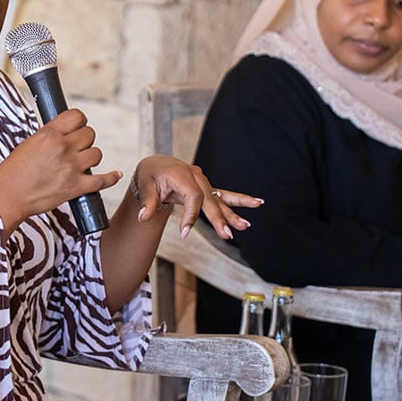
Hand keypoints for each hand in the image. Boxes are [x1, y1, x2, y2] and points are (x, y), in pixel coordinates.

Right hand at [0, 109, 121, 231]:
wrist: (7, 197)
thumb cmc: (12, 172)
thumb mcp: (28, 144)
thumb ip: (48, 137)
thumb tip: (63, 133)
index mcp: (49, 134)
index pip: (77, 116)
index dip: (79, 122)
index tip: (77, 127)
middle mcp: (63, 147)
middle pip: (90, 134)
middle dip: (84, 140)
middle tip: (76, 148)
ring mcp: (71, 167)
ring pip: (97, 153)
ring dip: (90, 157)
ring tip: (81, 163)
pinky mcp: (76, 187)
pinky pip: (103, 180)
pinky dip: (111, 178)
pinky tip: (115, 175)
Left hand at [129, 155, 262, 239]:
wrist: (157, 165)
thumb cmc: (150, 175)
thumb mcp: (144, 185)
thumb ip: (147, 202)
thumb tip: (143, 217)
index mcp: (182, 174)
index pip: (192, 196)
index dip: (190, 215)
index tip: (184, 232)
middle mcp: (196, 176)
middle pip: (210, 199)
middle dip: (218, 218)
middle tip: (226, 235)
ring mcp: (204, 182)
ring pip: (220, 199)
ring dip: (232, 213)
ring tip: (245, 226)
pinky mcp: (207, 189)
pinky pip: (224, 196)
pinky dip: (240, 201)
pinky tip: (257, 203)